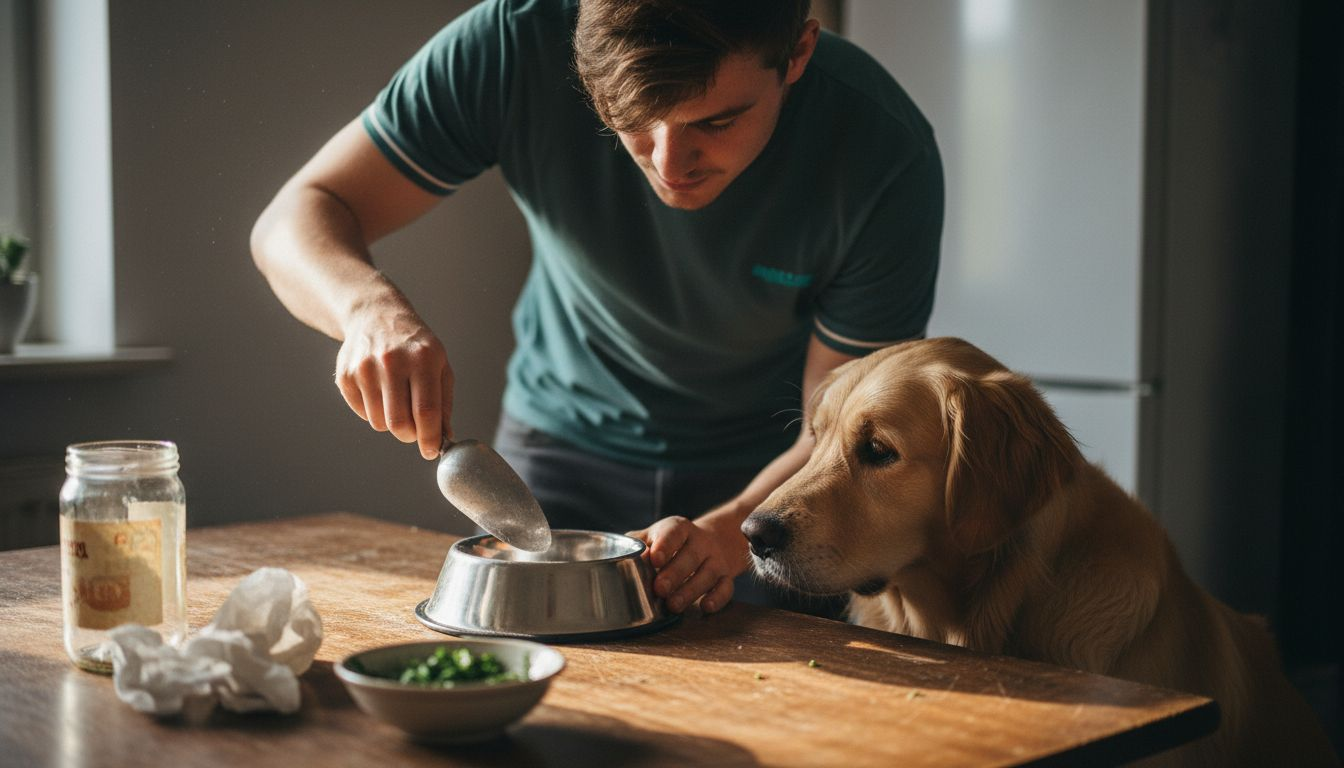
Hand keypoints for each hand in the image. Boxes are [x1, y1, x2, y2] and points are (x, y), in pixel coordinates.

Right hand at [334, 299, 453, 459]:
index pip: (426, 410)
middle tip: (414, 430)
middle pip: (399, 423)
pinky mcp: (345, 375)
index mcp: (423, 359)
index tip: (432, 451)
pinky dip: (373, 411)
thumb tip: (445, 438)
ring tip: (396, 399)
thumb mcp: (440, 365)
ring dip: (391, 422)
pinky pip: (362, 413)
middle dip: (410, 435)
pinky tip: (379, 390)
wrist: (376, 315)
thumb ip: (444, 403)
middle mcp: (392, 362)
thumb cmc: (415, 346)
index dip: (430, 438)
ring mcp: (365, 368)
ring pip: (380, 423)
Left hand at [627, 507, 750, 614]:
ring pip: (708, 574)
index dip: (665, 544)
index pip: (674, 532)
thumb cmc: (673, 542)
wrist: (714, 540)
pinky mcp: (726, 577)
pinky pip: (726, 588)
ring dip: (691, 590)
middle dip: (675, 573)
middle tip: (659, 589)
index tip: (655, 559)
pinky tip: (705, 607)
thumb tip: (614, 556)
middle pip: (691, 556)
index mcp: (679, 528)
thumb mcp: (655, 535)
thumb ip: (637, 544)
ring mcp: (715, 559)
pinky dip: (718, 598)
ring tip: (674, 606)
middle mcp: (700, 542)